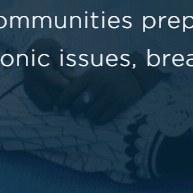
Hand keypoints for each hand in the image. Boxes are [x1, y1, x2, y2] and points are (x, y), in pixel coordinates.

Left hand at [21, 57, 161, 124]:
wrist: (135, 73)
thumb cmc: (109, 74)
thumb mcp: (94, 72)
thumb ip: (80, 82)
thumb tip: (61, 96)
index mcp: (92, 75)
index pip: (71, 90)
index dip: (62, 101)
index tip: (58, 108)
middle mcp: (101, 84)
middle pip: (79, 104)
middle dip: (74, 110)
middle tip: (75, 111)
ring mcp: (111, 95)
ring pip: (91, 114)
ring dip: (88, 116)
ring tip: (90, 112)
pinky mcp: (120, 104)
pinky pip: (103, 119)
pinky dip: (98, 120)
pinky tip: (98, 116)